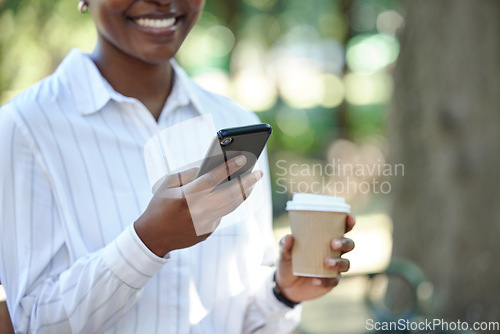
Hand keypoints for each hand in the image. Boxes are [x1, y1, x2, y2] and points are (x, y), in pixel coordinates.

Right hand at [134, 155, 261, 256]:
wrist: (153, 237)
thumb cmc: (159, 205)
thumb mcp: (168, 184)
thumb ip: (189, 174)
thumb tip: (211, 166)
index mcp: (187, 196)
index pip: (214, 178)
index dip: (230, 167)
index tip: (244, 158)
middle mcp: (199, 211)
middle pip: (230, 194)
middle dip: (247, 181)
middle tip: (258, 172)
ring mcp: (205, 223)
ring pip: (231, 206)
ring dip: (244, 193)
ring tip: (252, 182)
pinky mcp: (208, 231)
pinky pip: (222, 214)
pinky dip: (228, 203)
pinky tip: (234, 194)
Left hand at [275, 215, 355, 302]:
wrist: (286, 285)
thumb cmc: (289, 262)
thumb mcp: (284, 252)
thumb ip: (285, 245)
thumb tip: (289, 237)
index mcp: (326, 239)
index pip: (341, 229)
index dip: (348, 223)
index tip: (349, 219)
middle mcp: (334, 252)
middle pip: (348, 245)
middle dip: (344, 242)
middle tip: (333, 243)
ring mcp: (334, 268)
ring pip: (346, 264)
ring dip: (338, 262)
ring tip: (325, 262)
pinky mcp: (330, 282)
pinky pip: (333, 281)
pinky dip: (326, 280)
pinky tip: (316, 280)